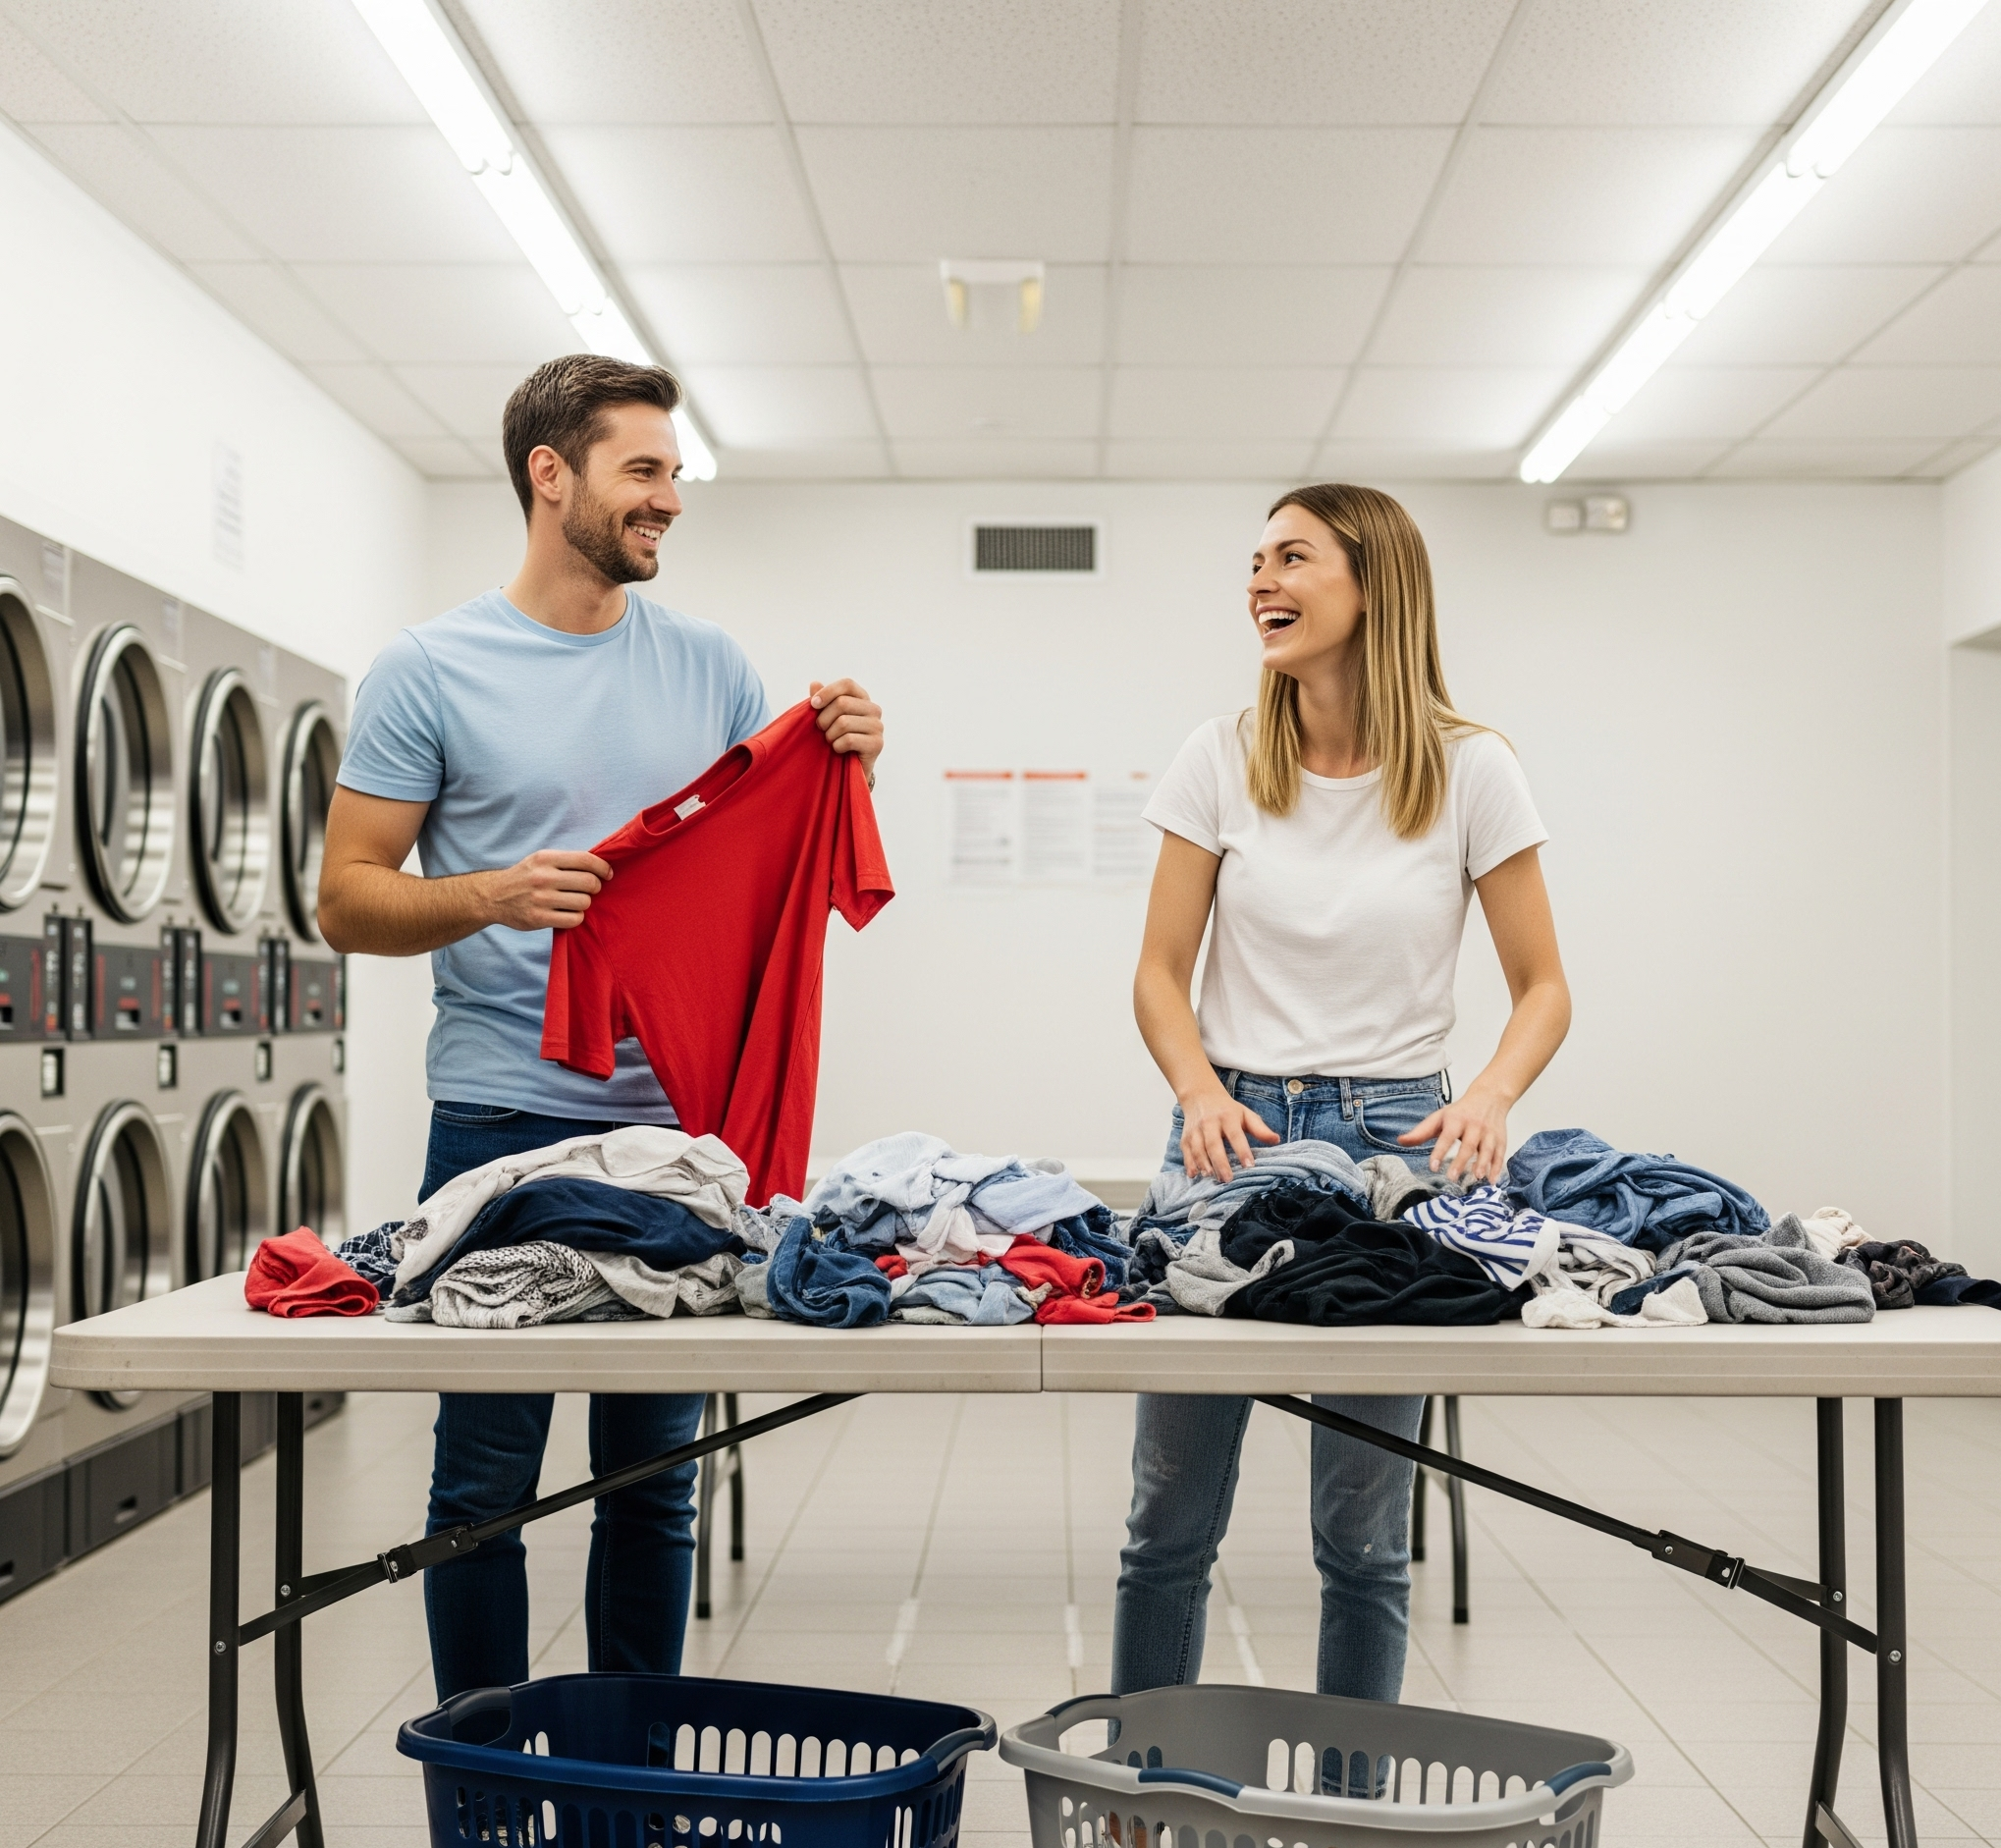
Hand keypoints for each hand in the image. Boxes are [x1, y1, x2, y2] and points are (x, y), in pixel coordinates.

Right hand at [477, 848, 612, 931]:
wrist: (493, 896)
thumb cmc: (526, 877)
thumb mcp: (541, 860)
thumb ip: (567, 861)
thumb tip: (601, 867)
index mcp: (546, 858)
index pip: (586, 860)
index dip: (603, 868)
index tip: (608, 874)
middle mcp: (543, 877)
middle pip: (589, 883)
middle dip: (595, 887)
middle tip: (589, 890)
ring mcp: (541, 898)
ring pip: (584, 902)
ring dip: (584, 903)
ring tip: (574, 901)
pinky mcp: (539, 918)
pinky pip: (574, 919)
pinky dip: (576, 917)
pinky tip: (568, 913)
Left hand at [810, 678, 883, 776]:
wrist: (849, 768)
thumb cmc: (837, 738)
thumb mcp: (826, 717)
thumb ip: (821, 701)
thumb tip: (814, 683)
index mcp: (862, 698)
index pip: (847, 685)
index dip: (828, 692)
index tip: (813, 704)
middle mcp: (874, 710)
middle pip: (842, 703)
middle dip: (824, 718)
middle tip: (821, 730)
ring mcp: (877, 726)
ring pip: (843, 722)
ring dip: (830, 735)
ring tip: (831, 741)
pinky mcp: (877, 744)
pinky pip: (848, 740)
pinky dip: (837, 746)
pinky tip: (839, 750)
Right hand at [1179, 1085, 1280, 1180]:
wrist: (1200, 1096)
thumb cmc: (1227, 1109)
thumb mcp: (1245, 1114)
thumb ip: (1260, 1129)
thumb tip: (1276, 1140)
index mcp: (1227, 1117)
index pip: (1236, 1135)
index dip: (1242, 1150)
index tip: (1249, 1166)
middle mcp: (1209, 1123)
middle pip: (1214, 1144)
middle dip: (1220, 1163)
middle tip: (1228, 1180)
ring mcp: (1195, 1130)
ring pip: (1198, 1148)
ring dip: (1203, 1164)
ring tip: (1211, 1177)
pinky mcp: (1185, 1136)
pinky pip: (1186, 1151)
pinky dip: (1189, 1163)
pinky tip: (1194, 1174)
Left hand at [1401, 1090, 1510, 1183]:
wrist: (1489, 1097)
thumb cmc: (1460, 1112)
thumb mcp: (1439, 1118)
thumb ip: (1421, 1132)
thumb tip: (1400, 1141)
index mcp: (1456, 1119)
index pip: (1447, 1136)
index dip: (1440, 1151)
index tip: (1433, 1166)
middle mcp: (1474, 1126)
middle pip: (1468, 1145)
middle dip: (1461, 1161)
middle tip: (1452, 1177)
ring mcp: (1489, 1133)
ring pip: (1487, 1149)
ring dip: (1482, 1164)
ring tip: (1476, 1177)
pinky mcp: (1501, 1139)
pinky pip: (1500, 1154)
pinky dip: (1497, 1167)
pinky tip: (1491, 1180)